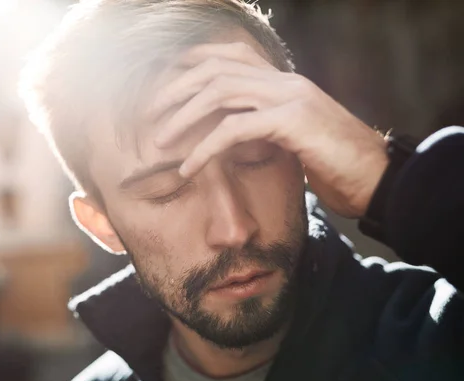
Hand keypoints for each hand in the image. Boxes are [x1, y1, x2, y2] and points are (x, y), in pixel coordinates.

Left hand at [149, 42, 388, 218]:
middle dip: (175, 89)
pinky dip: (205, 148)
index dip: (190, 66)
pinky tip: (187, 168)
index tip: (162, 88)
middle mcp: (284, 81)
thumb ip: (264, 127)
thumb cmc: (335, 164)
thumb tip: (233, 134)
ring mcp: (290, 97)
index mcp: (283, 81)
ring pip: (220, 91)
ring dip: (182, 116)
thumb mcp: (294, 139)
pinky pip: (235, 129)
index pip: (228, 56)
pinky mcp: (293, 122)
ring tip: (157, 143)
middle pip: (216, 68)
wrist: (379, 178)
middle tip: (147, 115)